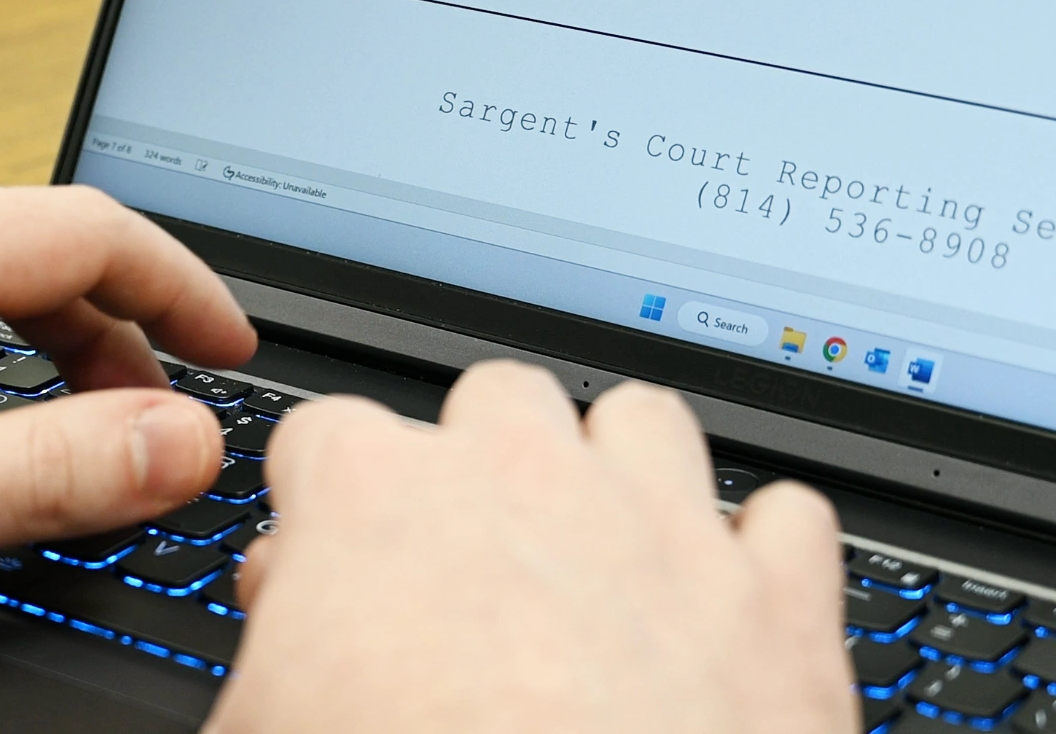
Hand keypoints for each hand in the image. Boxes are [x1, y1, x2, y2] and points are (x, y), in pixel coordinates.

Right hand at [208, 361, 855, 733]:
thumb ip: (267, 654)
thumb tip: (282, 633)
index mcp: (378, 499)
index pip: (326, 438)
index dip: (323, 513)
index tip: (328, 574)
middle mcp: (529, 480)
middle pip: (497, 401)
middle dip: (483, 468)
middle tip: (472, 571)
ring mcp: (664, 526)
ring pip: (644, 421)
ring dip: (622, 475)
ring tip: (601, 561)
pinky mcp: (778, 602)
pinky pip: (789, 520)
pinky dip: (764, 559)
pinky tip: (728, 611)